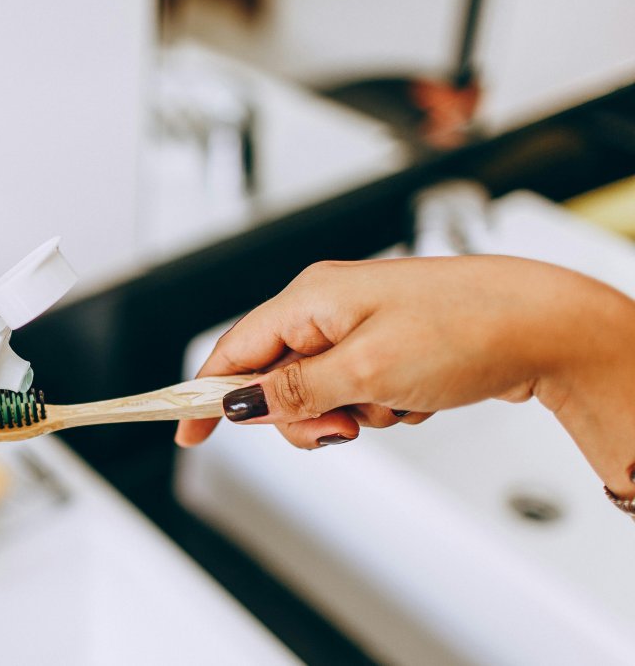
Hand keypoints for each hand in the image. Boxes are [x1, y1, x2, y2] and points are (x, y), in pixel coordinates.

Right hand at [175, 256, 634, 464]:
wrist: (548, 326)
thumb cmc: (465, 328)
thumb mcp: (364, 371)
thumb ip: (293, 391)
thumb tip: (238, 404)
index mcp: (309, 298)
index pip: (232, 350)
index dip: (204, 395)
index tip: (186, 435)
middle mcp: (327, 306)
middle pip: (275, 380)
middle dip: (304, 416)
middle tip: (344, 428)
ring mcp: (360, 325)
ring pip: (319, 394)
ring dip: (351, 414)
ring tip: (394, 404)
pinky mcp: (388, 344)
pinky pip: (357, 393)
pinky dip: (381, 407)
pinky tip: (415, 398)